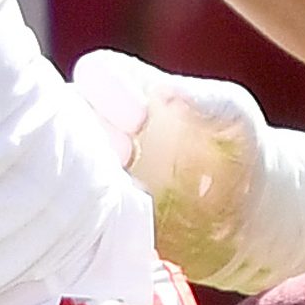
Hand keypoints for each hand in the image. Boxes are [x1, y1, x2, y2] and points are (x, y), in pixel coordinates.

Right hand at [72, 50, 262, 283]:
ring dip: (77, 180)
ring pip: (59, 166)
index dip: (106, 90)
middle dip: (84, 134)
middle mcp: (99, 125)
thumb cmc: (238, 146)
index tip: (140, 118)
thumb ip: (204, 102)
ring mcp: (93, 171)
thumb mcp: (232, 116)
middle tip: (122, 156)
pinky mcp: (94, 216)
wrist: (245, 213)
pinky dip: (81, 223)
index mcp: (127, 88)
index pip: (95, 73)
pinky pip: (71, 215)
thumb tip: (165, 93)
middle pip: (63, 117)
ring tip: (116, 196)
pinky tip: (111, 231)